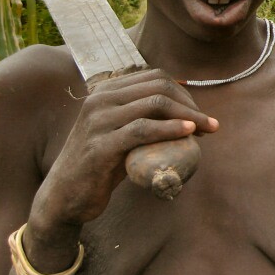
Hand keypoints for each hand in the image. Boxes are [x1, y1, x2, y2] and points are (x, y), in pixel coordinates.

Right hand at [30, 69, 217, 236]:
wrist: (65, 196)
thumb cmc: (101, 164)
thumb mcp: (122, 132)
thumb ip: (145, 115)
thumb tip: (190, 111)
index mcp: (106, 91)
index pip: (156, 77)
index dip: (184, 92)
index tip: (199, 113)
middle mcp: (100, 99)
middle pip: (159, 88)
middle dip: (190, 104)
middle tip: (209, 124)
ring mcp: (98, 120)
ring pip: (154, 104)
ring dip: (188, 116)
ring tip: (206, 129)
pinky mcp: (100, 145)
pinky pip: (142, 129)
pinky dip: (170, 129)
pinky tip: (188, 133)